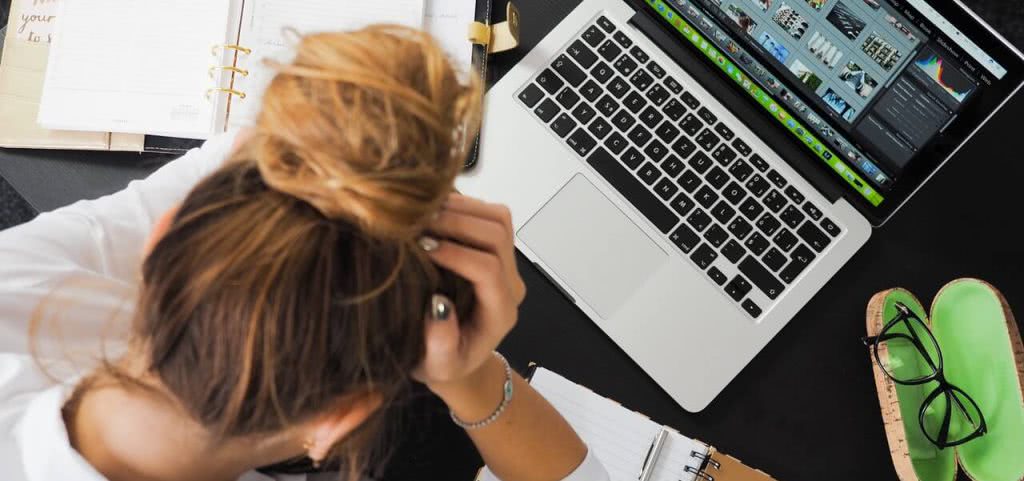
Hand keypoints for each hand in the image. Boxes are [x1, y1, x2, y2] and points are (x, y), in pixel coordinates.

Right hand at [413, 194, 525, 390]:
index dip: (456, 254)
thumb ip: (441, 344)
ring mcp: (505, 263)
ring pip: (498, 218)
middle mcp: (509, 283)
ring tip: (423, 213)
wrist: (458, 356)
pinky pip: (488, 214)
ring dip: (461, 208)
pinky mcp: (494, 248)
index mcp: (500, 312)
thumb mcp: (437, 366)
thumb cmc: (445, 363)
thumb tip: (438, 305)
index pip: (488, 269)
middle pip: (498, 234)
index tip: (422, 248)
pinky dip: (461, 205)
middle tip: (418, 223)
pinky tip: (431, 211)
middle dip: (457, 222)